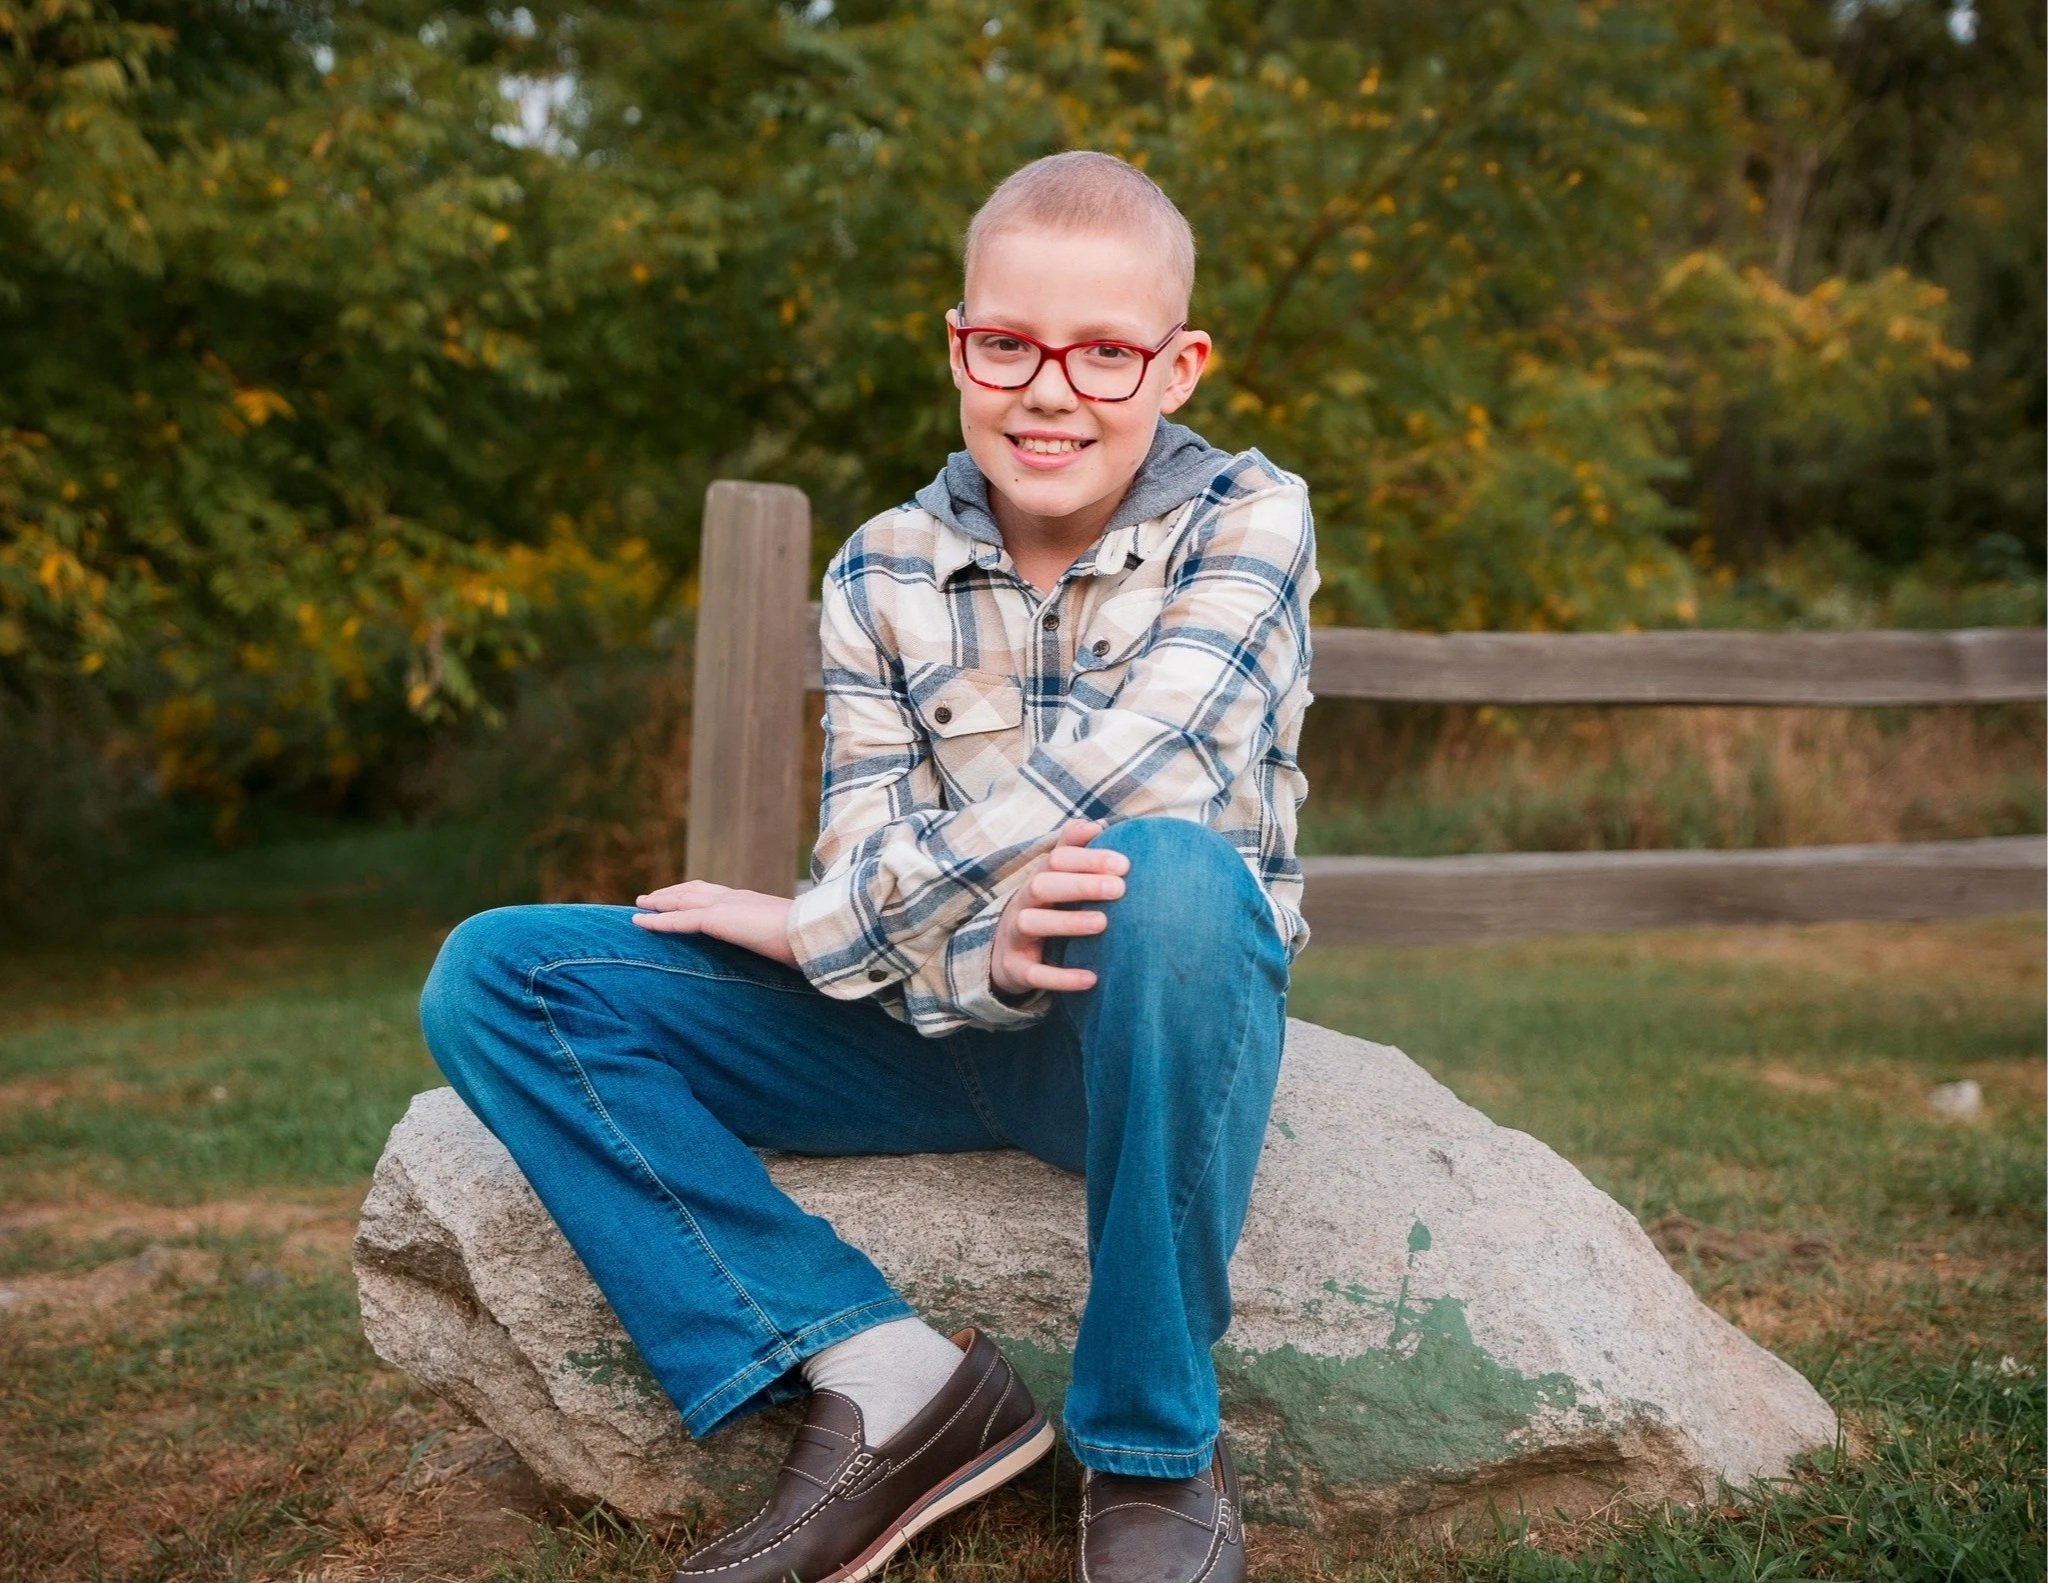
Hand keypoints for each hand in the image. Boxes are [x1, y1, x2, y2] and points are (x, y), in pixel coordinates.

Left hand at [631, 881, 796, 966]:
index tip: (682, 896)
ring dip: (659, 902)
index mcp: (752, 901)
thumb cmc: (810, 942)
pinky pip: (678, 920)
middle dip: (671, 893)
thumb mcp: (790, 941)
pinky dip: (657, 921)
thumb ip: (779, 944)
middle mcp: (736, 897)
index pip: (717, 894)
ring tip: (640, 905)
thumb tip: (790, 959)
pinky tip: (641, 923)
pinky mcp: (716, 919)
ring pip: (681, 901)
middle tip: (651, 897)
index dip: (696, 894)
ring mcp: (725, 905)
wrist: (813, 933)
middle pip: (694, 891)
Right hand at [990, 820, 1127, 998]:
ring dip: (1067, 922)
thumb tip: (1098, 824)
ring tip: (1103, 923)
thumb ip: (1073, 850)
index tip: (1124, 865)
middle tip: (1119, 888)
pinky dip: (1061, 977)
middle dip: (1080, 884)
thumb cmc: (1045, 910)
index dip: (1088, 859)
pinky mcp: (1016, 969)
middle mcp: (1023, 903)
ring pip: (1032, 923)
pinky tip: (1091, 979)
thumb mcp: (1055, 881)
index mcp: (1039, 879)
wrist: (1006, 955)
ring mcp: (1015, 936)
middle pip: (1042, 884)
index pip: (1058, 858)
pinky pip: (1034, 973)